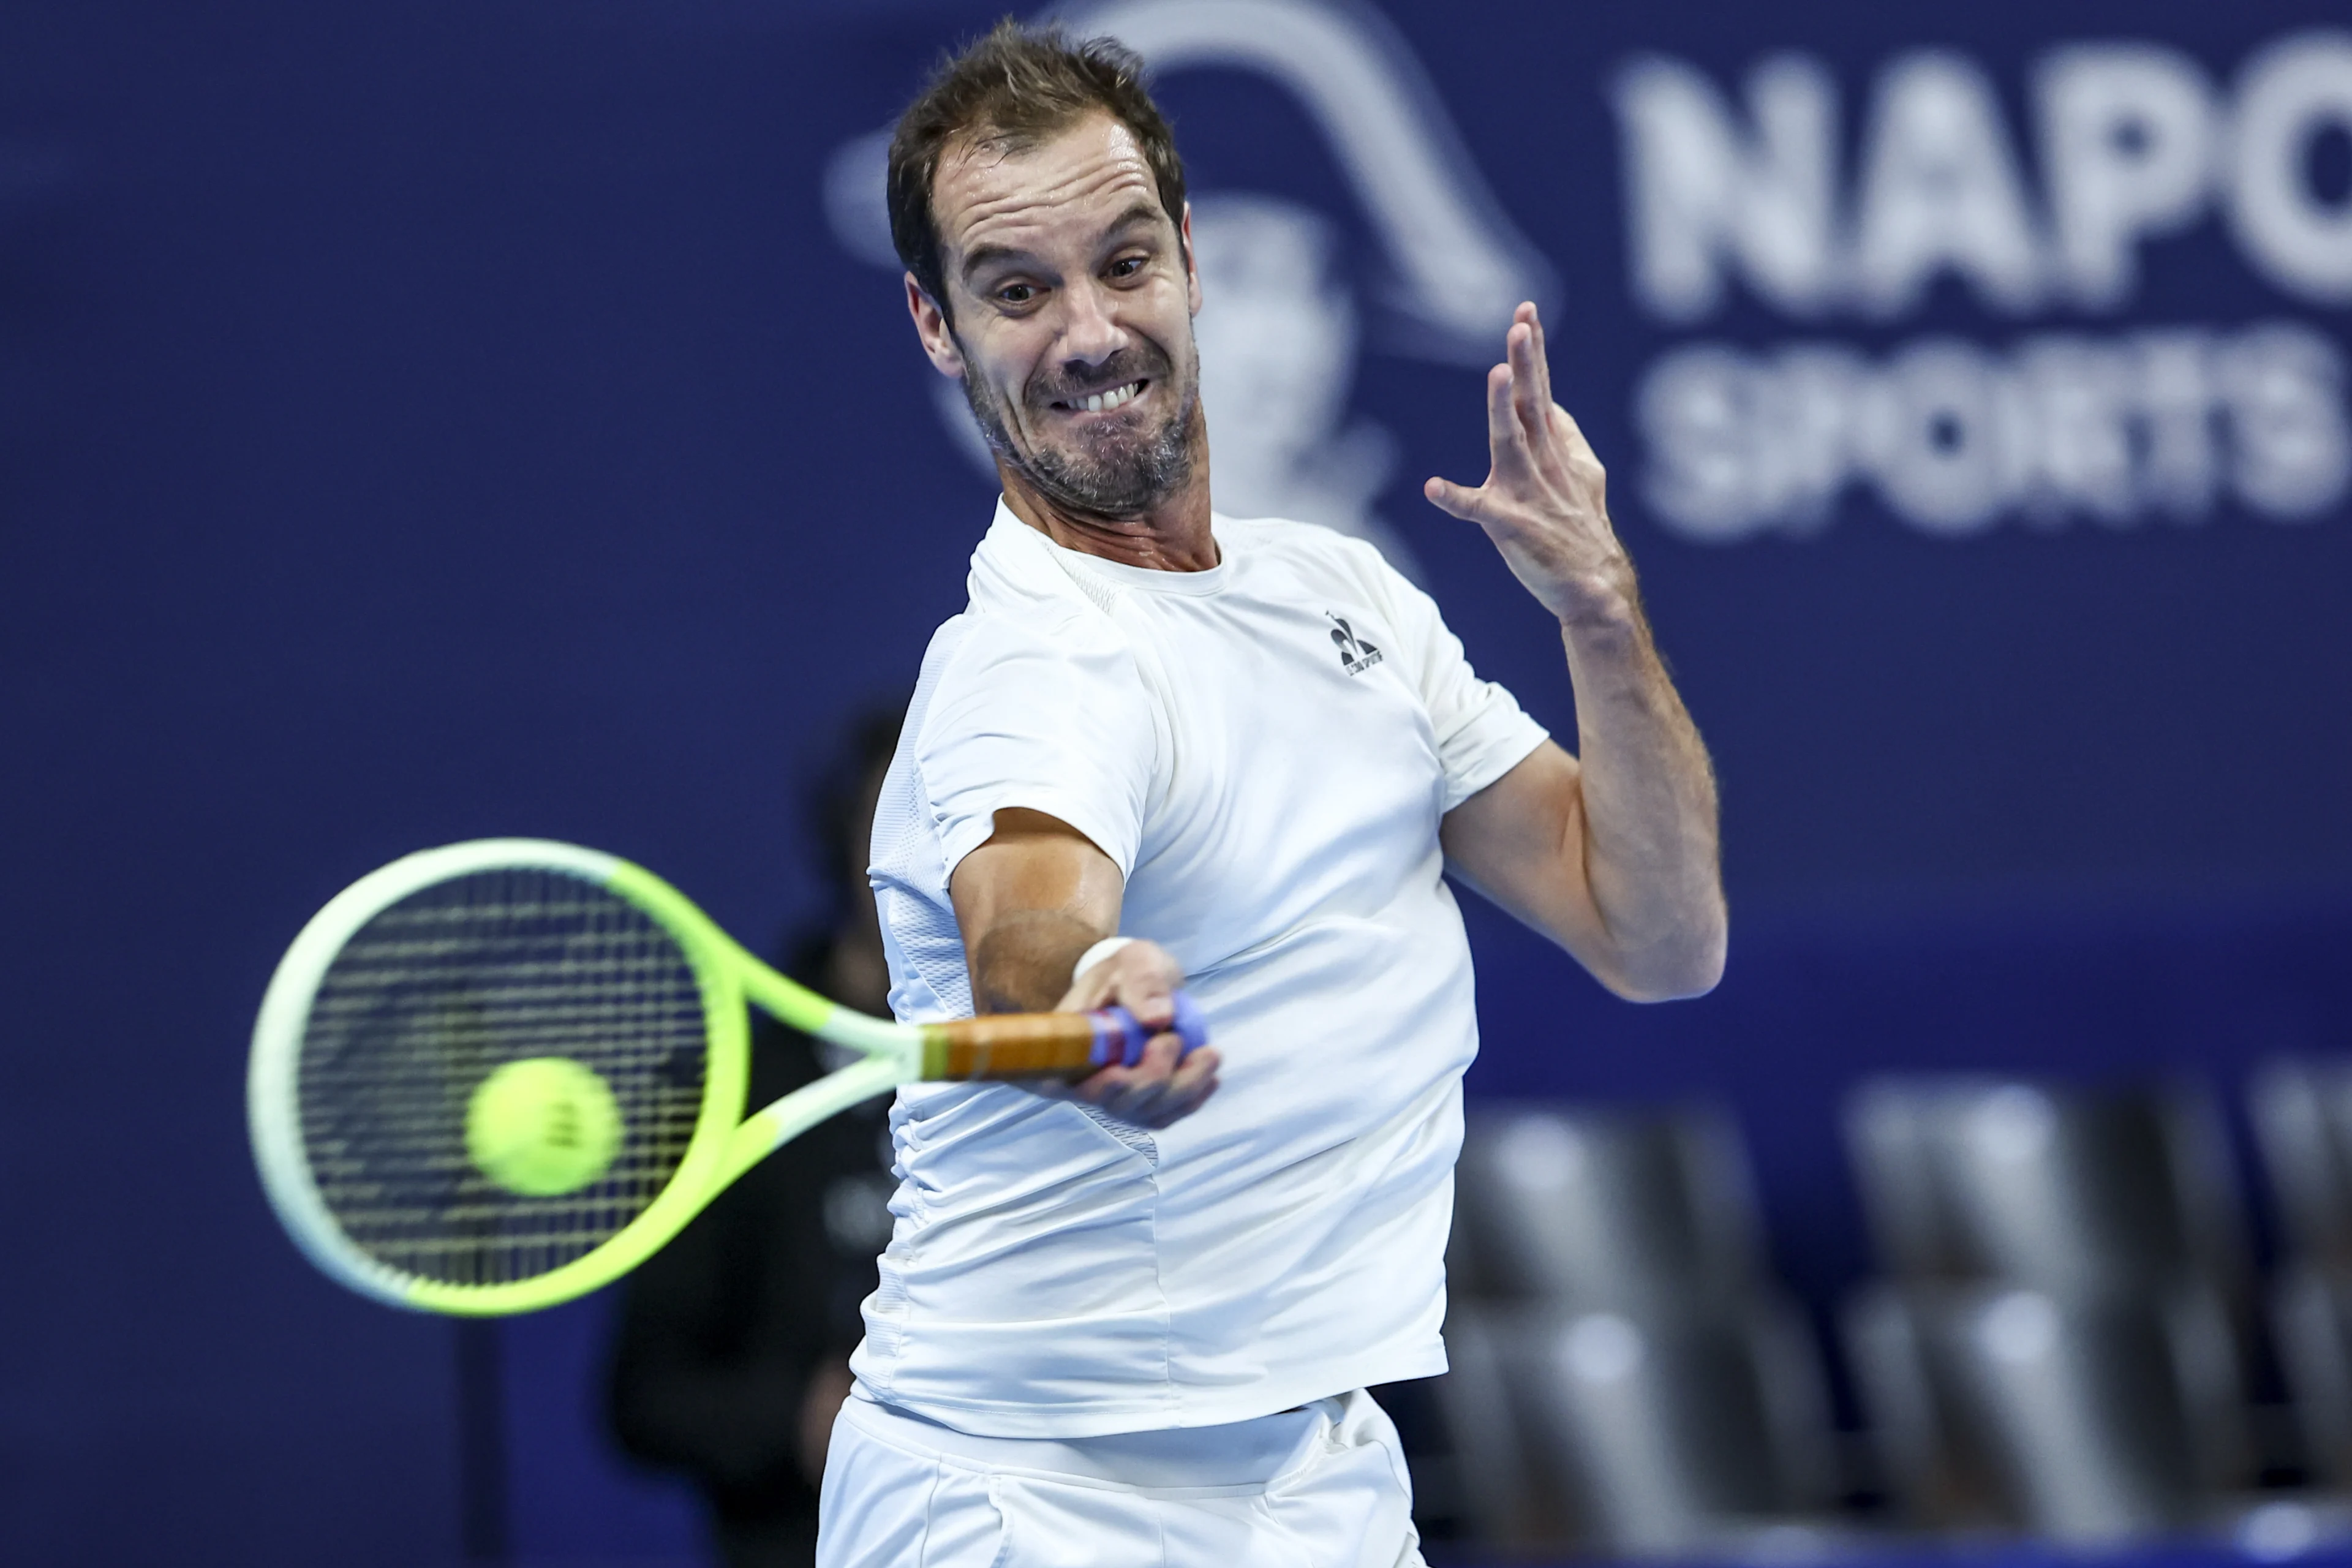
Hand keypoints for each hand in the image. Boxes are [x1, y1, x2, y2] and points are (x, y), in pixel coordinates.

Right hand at [1039, 939, 1219, 1128]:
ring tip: (1210, 1055)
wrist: (1140, 986)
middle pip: (1114, 1101)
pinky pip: (1165, 1114)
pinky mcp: (1139, 1104)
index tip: (1119, 1073)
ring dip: (1183, 1089)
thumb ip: (1143, 984)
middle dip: (1152, 1077)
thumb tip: (1158, 1019)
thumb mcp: (1135, 962)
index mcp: (1066, 1044)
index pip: (1058, 1082)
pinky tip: (1211, 1078)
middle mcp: (1082, 1080)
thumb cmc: (1128, 971)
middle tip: (1174, 1039)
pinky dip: (1191, 1100)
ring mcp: (1112, 1097)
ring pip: (1146, 1113)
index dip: (1089, 1087)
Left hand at [1424, 302, 1634, 626]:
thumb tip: (1555, 408)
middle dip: (1527, 364)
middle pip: (1532, 405)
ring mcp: (1528, 494)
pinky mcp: (1512, 527)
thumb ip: (1565, 439)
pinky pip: (1478, 511)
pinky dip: (1455, 499)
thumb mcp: (1582, 476)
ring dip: (1503, 409)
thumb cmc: (1580, 530)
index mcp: (1553, 450)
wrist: (1595, 586)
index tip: (1526, 313)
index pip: (1541, 392)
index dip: (1533, 354)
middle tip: (1521, 324)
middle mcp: (1541, 464)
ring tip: (1498, 373)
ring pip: (1511, 443)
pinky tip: (1432, 487)